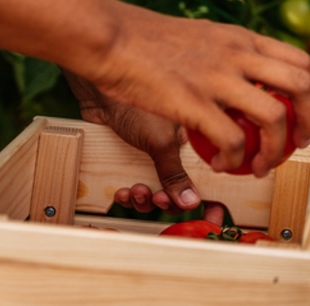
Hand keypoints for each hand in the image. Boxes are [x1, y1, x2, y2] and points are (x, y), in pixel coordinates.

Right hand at [71, 1, 309, 176]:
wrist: (108, 35)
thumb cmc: (147, 40)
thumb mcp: (204, 37)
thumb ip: (229, 56)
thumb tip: (246, 80)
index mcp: (243, 39)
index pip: (302, 62)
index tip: (302, 118)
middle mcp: (239, 54)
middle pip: (302, 86)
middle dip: (309, 123)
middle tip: (294, 146)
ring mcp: (218, 77)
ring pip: (275, 116)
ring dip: (274, 150)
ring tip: (258, 166)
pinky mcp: (193, 102)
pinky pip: (233, 140)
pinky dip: (234, 159)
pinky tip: (220, 164)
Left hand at [76, 100, 198, 212]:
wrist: (98, 94)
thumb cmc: (135, 104)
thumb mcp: (161, 142)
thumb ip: (176, 173)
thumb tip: (192, 201)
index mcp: (194, 143)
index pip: (208, 175)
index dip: (210, 197)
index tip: (211, 215)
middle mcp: (177, 151)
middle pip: (181, 190)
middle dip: (170, 200)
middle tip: (159, 199)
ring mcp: (154, 157)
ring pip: (157, 191)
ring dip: (146, 199)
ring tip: (136, 191)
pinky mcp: (133, 162)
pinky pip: (136, 189)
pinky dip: (129, 195)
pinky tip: (121, 191)